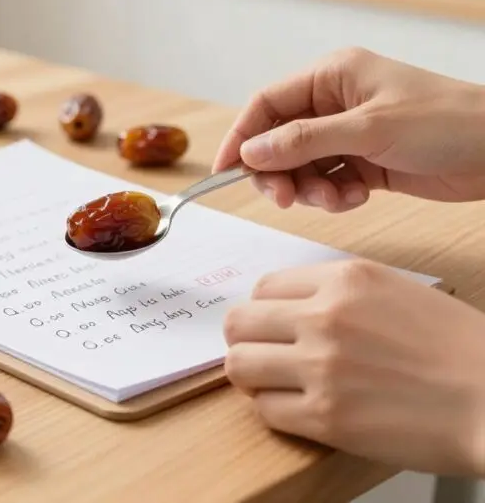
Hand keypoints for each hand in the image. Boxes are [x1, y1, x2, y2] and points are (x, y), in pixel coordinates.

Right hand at [212, 47, 484, 211]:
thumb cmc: (447, 122)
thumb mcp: (369, 130)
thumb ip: (304, 141)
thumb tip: (251, 152)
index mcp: (332, 77)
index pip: (267, 104)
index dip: (242, 137)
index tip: (225, 171)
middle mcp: (335, 103)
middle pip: (277, 141)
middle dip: (279, 172)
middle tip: (286, 198)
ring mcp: (349, 134)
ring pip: (300, 167)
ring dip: (310, 189)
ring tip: (337, 198)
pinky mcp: (364, 162)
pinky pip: (327, 182)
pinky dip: (334, 195)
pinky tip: (357, 198)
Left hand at [223, 258, 484, 476]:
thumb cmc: (459, 352)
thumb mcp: (397, 293)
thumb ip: (340, 294)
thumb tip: (288, 307)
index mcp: (345, 281)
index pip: (263, 286)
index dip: (263, 310)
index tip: (271, 326)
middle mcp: (326, 317)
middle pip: (238, 322)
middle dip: (246, 341)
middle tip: (262, 355)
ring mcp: (321, 367)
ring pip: (239, 365)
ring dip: (253, 377)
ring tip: (276, 384)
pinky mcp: (325, 417)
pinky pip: (265, 411)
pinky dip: (277, 412)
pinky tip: (302, 410)